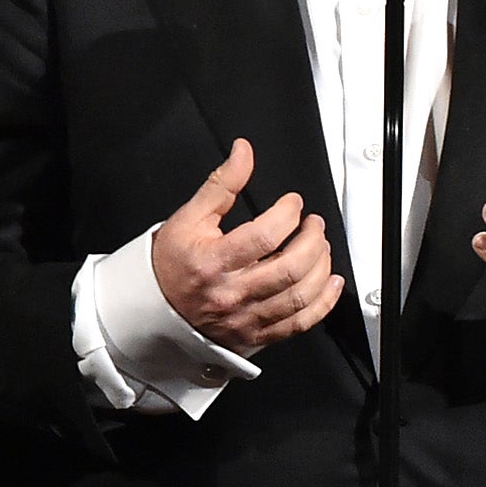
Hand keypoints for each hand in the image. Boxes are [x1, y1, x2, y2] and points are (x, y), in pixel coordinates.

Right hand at [150, 139, 345, 355]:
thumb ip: (221, 184)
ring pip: (299, 297)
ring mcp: (245, 318)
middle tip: (315, 225)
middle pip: (288, 269)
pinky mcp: (256, 335)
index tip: (294, 203)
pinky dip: (324, 303)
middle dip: (312, 241)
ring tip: (321, 247)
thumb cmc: (171, 263)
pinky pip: (300, 324)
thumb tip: (244, 151)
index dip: (287, 214)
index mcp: (211, 262)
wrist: (153, 310)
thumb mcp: (188, 218)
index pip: (264, 237)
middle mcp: (230, 293)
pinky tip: (332, 283)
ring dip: (322, 268)